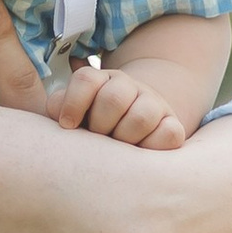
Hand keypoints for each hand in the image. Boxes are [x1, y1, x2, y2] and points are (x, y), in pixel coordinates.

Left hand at [57, 63, 187, 150]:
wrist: (132, 129)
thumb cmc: (93, 125)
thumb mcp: (74, 114)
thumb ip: (60, 109)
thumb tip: (58, 113)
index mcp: (101, 80)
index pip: (87, 79)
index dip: (74, 103)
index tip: (68, 125)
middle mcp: (128, 86)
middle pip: (113, 98)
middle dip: (100, 125)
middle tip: (97, 140)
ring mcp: (153, 103)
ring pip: (141, 116)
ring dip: (125, 138)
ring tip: (118, 150)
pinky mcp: (172, 124)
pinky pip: (168, 133)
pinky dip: (152, 146)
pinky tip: (140, 153)